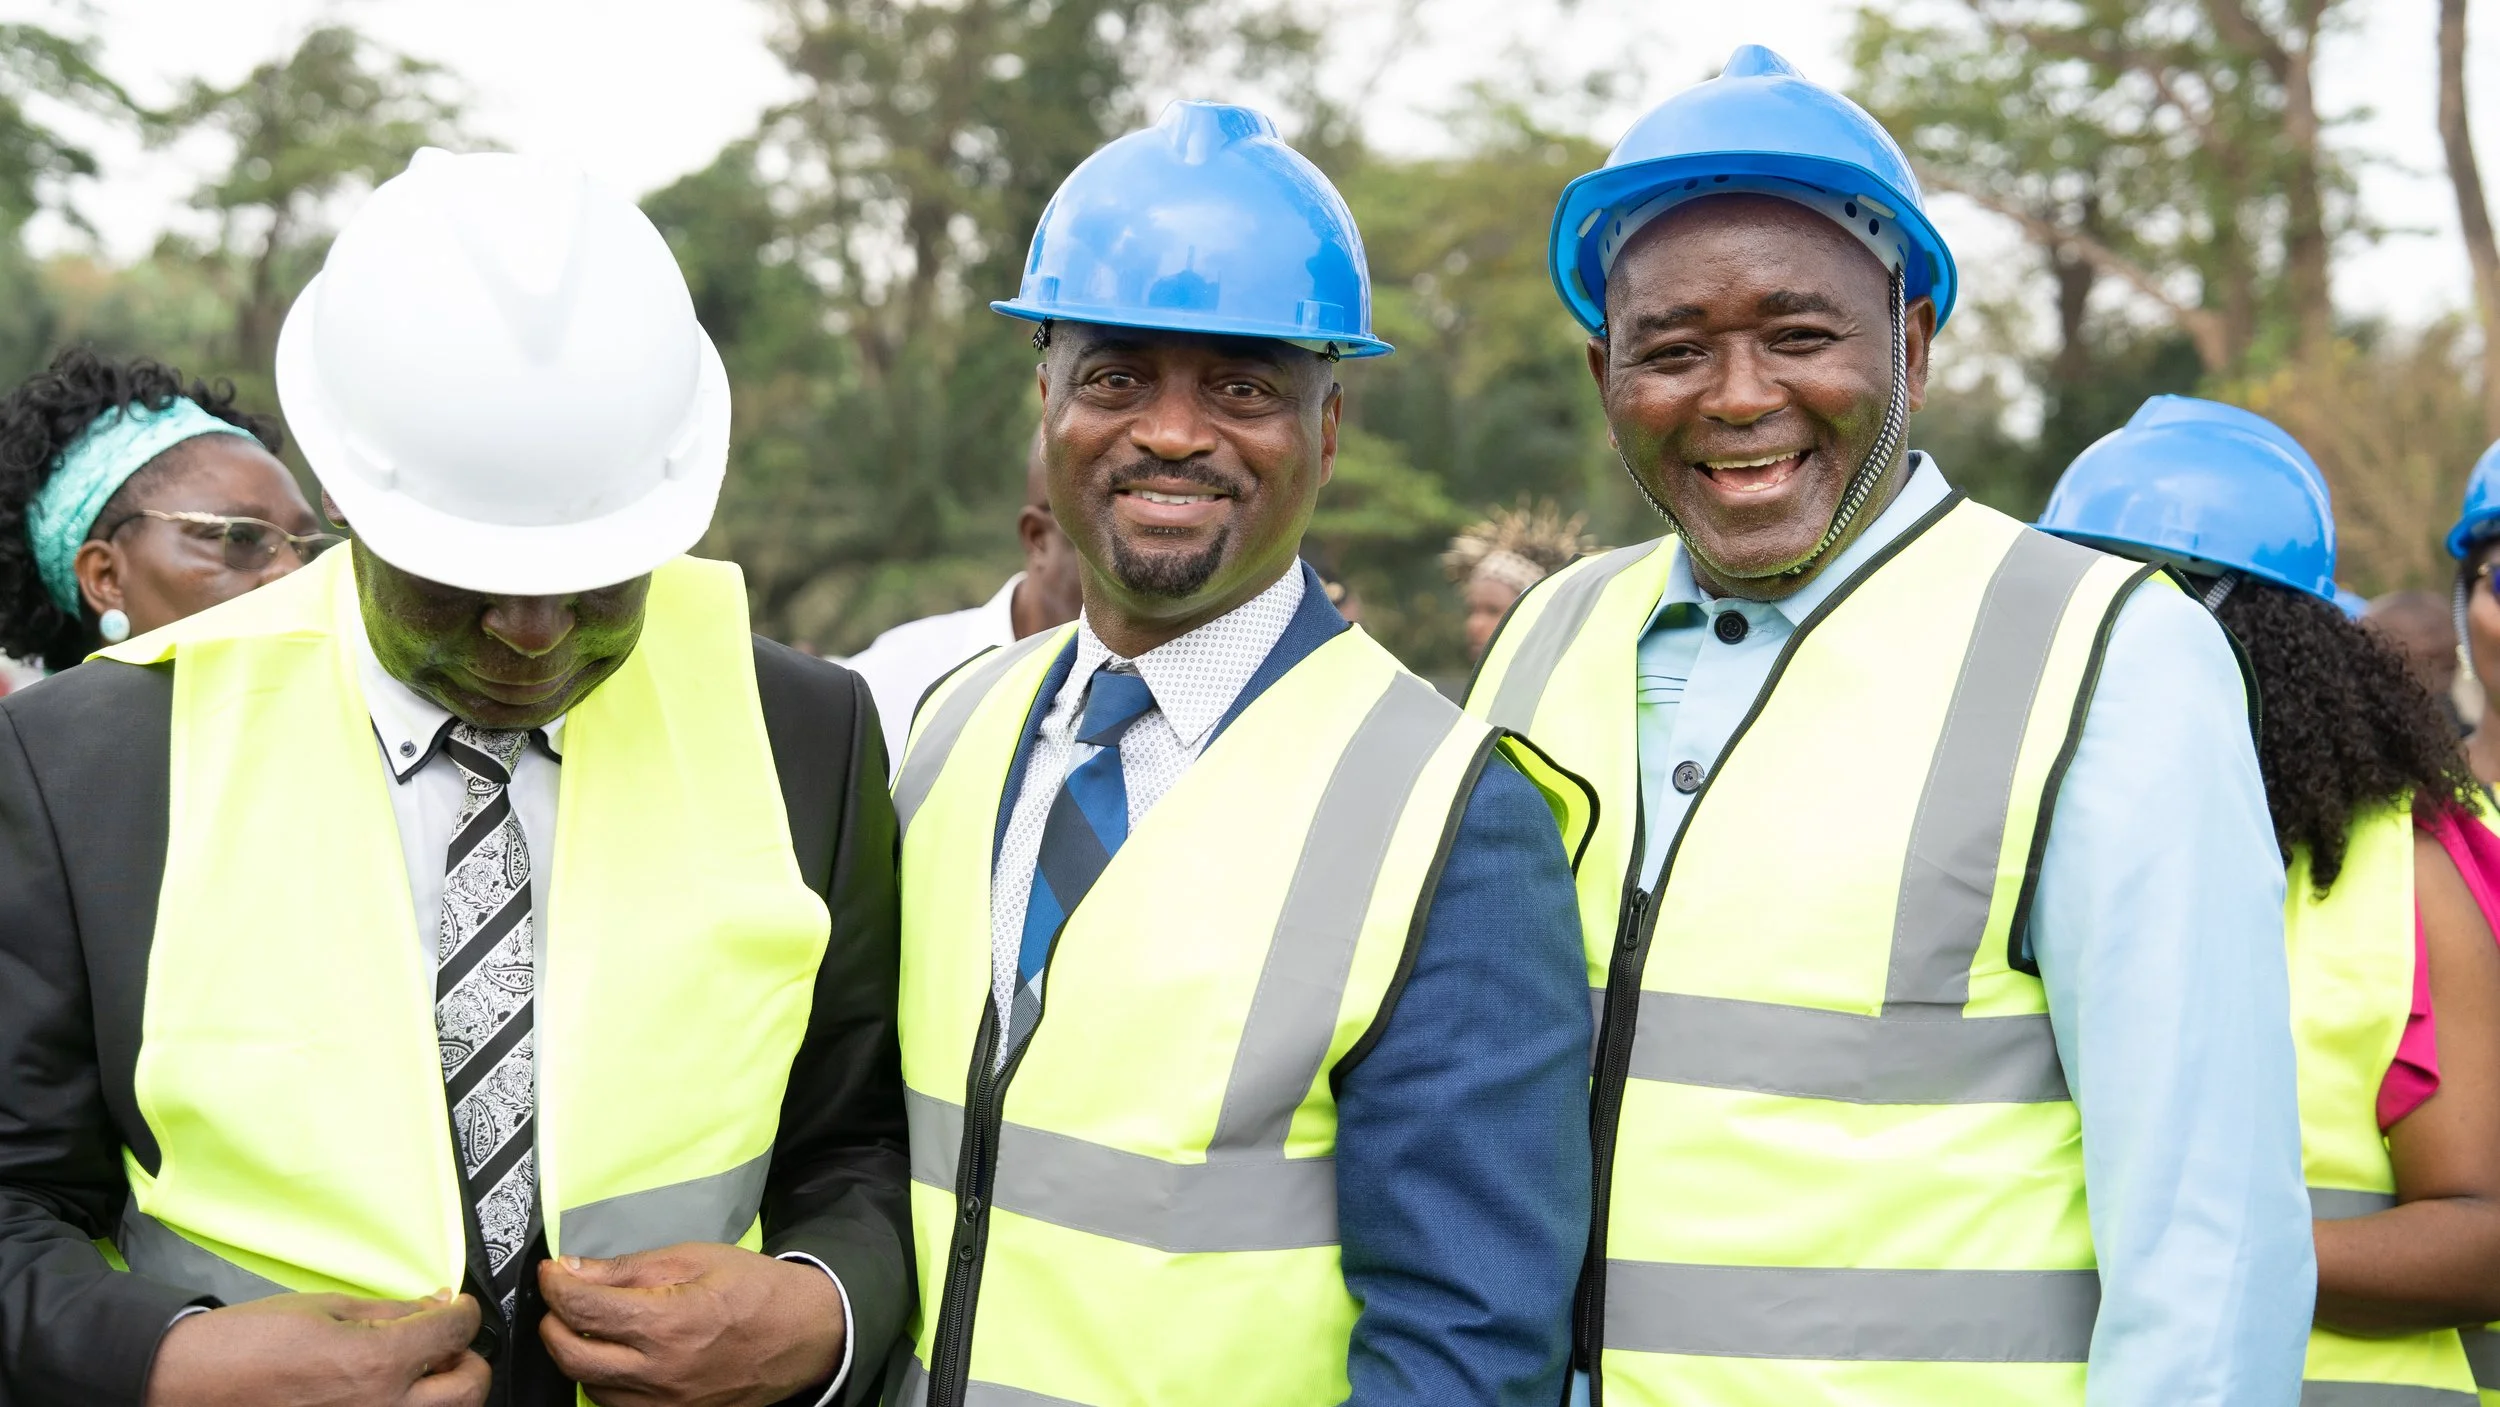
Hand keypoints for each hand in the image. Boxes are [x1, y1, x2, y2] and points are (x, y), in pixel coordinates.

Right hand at [142, 1290, 487, 1406]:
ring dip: (443, 1389)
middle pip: (469, 1386)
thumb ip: (391, 1311)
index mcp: (378, 1363)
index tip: (457, 1307)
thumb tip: (435, 1306)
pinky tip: (385, 1391)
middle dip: (466, 1357)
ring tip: (416, 1369)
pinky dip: (407, 1406)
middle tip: (444, 1342)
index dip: (464, 1311)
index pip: (456, 1332)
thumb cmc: (247, 1345)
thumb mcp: (326, 1307)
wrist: (191, 1386)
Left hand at [538, 1242, 845, 1406]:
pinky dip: (604, 1378)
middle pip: (570, 1353)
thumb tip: (573, 1270)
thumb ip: (628, 1268)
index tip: (552, 1271)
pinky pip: (614, 1404)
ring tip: (597, 1324)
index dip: (554, 1283)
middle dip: (554, 1320)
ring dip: (577, 1350)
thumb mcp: (694, 1259)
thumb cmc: (755, 1290)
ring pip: (587, 1383)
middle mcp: (659, 1372)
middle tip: (564, 1298)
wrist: (805, 1335)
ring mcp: (664, 1404)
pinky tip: (620, 1354)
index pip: (581, 1306)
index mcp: (666, 1322)